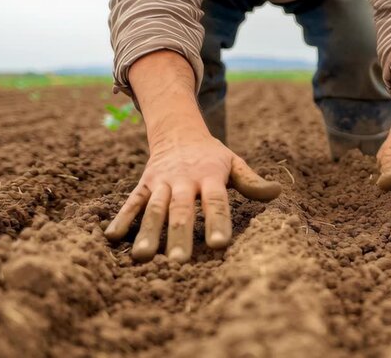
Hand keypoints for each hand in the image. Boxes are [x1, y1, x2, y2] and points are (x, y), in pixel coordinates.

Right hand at [104, 135, 280, 262]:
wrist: (179, 130)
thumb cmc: (212, 155)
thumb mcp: (233, 163)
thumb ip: (251, 181)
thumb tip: (277, 192)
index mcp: (210, 176)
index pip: (215, 201)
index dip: (217, 222)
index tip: (219, 245)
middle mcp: (184, 180)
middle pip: (182, 209)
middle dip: (180, 234)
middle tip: (179, 261)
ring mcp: (162, 182)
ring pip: (154, 208)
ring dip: (148, 231)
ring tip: (142, 257)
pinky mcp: (145, 184)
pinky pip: (132, 201)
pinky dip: (123, 217)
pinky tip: (112, 237)